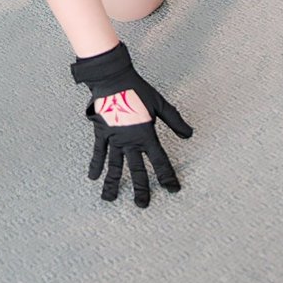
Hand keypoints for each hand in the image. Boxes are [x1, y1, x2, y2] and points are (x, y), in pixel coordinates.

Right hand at [72, 43, 192, 207]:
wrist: (112, 78)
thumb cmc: (137, 89)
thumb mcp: (160, 104)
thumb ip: (174, 121)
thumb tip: (189, 134)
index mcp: (146, 135)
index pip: (159, 161)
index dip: (167, 176)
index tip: (172, 189)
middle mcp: (130, 141)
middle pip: (136, 170)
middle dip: (140, 189)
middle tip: (142, 205)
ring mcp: (114, 138)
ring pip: (114, 166)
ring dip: (113, 184)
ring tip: (110, 199)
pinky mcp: (101, 133)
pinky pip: (98, 152)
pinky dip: (96, 165)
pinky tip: (93, 177)